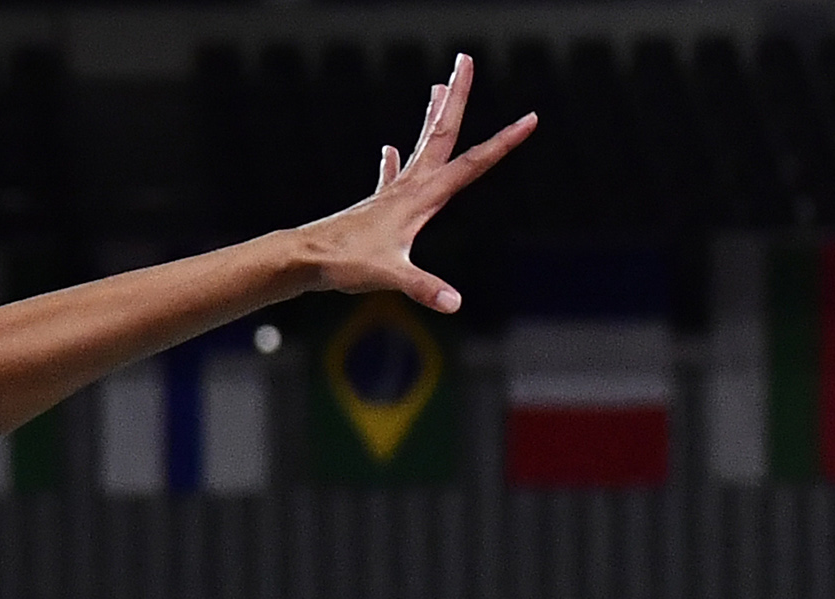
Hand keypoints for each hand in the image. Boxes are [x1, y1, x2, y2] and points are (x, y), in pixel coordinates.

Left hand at [299, 52, 536, 315]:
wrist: (303, 258)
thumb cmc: (345, 264)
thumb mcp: (390, 276)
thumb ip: (424, 288)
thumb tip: (455, 303)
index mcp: (421, 197)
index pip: (473, 164)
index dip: (504, 142)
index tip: (531, 118)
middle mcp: (409, 187)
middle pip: (442, 133)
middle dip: (457, 96)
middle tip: (465, 58)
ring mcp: (391, 194)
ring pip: (420, 146)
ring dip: (432, 117)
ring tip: (438, 87)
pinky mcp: (375, 207)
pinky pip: (390, 176)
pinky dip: (392, 161)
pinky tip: (388, 149)